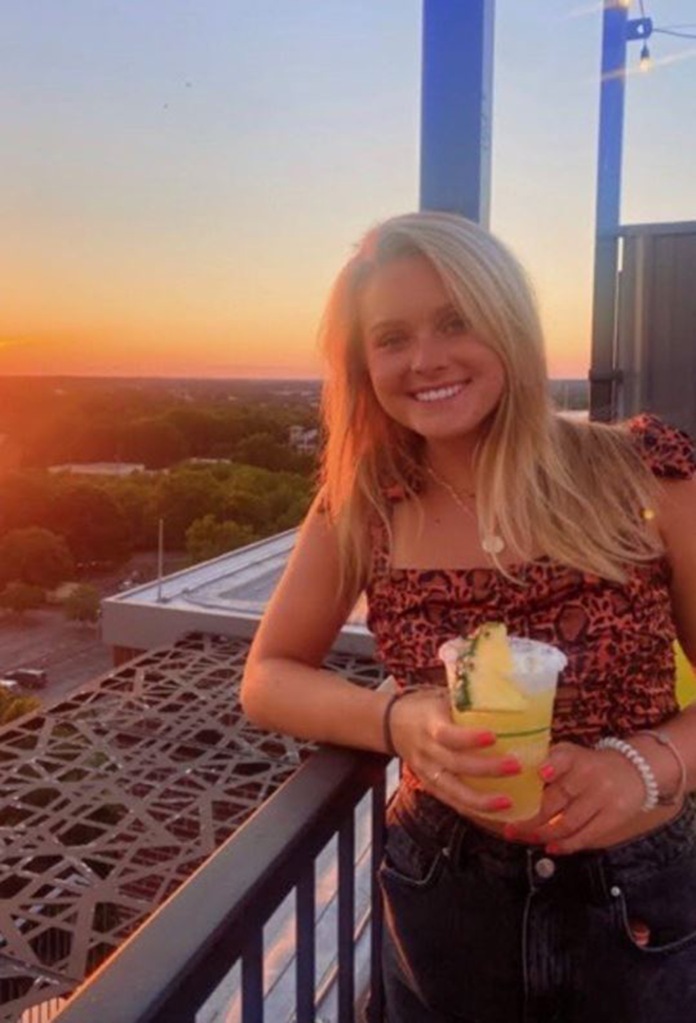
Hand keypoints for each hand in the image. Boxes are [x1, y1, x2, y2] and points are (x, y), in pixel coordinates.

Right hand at [389, 689, 523, 817]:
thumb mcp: (441, 697)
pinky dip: (471, 809)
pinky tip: (493, 812)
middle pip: (455, 765)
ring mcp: (425, 771)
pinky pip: (450, 801)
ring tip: (508, 802)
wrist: (391, 724)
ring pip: (452, 791)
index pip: (447, 734)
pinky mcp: (428, 785)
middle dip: (487, 769)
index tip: (493, 736)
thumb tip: (506, 694)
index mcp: (429, 724)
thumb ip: (466, 700)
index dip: (469, 738)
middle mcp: (426, 750)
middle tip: (516, 766)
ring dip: (480, 800)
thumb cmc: (425, 706)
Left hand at [508, 741, 647, 852]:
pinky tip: (551, 848)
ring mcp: (602, 797)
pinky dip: (566, 845)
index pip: (563, 758)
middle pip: (555, 800)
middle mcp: (589, 775)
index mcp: (574, 756)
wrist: (636, 769)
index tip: (541, 774)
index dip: (552, 766)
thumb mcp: (572, 753)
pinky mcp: (613, 816)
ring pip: (567, 823)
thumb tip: (516, 775)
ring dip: (543, 835)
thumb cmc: (591, 764)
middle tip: (511, 828)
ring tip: (526, 838)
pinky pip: (586, 836)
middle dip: (530, 818)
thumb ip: (548, 761)